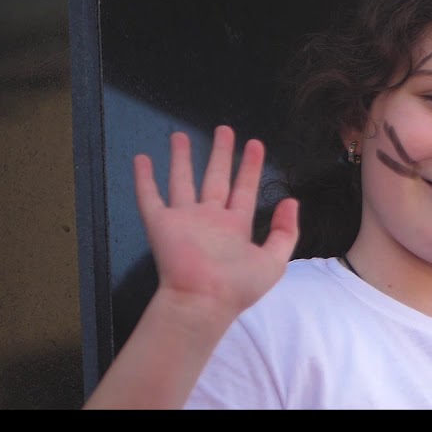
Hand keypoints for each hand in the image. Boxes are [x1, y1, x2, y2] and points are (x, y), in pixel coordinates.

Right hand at [134, 125, 298, 321]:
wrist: (204, 301)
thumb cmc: (238, 285)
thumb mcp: (274, 261)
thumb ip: (284, 231)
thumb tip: (290, 202)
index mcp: (235, 226)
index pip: (244, 188)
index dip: (250, 166)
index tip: (254, 143)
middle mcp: (209, 219)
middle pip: (215, 178)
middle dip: (220, 153)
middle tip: (224, 129)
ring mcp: (184, 220)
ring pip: (182, 180)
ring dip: (181, 158)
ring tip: (179, 135)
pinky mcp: (160, 225)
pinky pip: (149, 197)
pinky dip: (143, 178)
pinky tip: (141, 159)